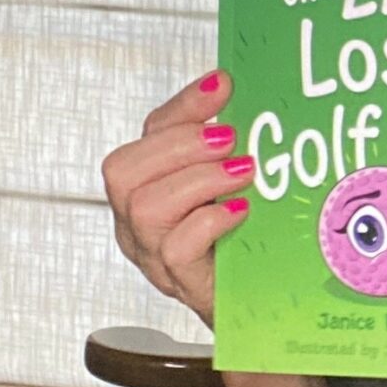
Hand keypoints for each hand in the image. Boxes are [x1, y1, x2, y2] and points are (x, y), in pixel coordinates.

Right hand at [100, 71, 254, 326]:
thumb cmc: (245, 239)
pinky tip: (241, 212)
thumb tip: (249, 97)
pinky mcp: (181, 283)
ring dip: (198, 180)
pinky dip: (208, 222)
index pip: (151, 132)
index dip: (185, 104)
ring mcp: (153, 255)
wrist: (262, 304)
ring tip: (244, 173)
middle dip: (182, 144)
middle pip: (124, 169)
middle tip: (233, 140)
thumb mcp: (236, 183)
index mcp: (151, 183)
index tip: (224, 82)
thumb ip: (233, 147)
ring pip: (143, 207)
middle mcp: (138, 220)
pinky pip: (174, 249)